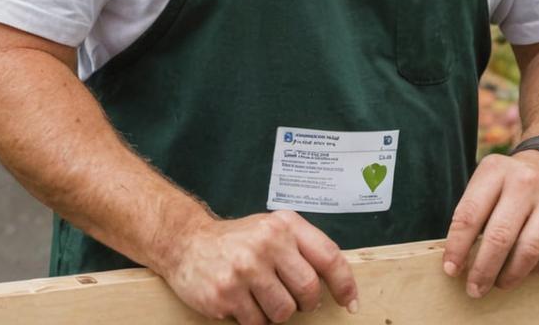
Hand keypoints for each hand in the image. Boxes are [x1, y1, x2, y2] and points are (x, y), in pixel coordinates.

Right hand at [162, 209, 358, 324]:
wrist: (188, 243)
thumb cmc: (237, 240)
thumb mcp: (272, 230)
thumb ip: (302, 248)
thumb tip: (337, 282)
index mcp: (284, 225)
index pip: (328, 255)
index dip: (344, 283)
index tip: (350, 302)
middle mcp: (266, 243)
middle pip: (308, 290)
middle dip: (305, 303)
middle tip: (293, 299)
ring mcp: (245, 269)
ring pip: (283, 312)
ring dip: (277, 313)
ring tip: (261, 296)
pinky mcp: (226, 294)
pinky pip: (257, 324)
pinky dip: (255, 320)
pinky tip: (243, 302)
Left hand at [442, 151, 538, 297]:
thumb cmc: (513, 183)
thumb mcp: (488, 182)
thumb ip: (474, 212)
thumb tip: (458, 260)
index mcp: (496, 170)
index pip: (470, 214)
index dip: (457, 246)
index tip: (450, 270)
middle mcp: (527, 181)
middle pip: (500, 236)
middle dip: (483, 269)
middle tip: (475, 289)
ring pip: (530, 250)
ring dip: (511, 275)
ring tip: (500, 283)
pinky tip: (534, 269)